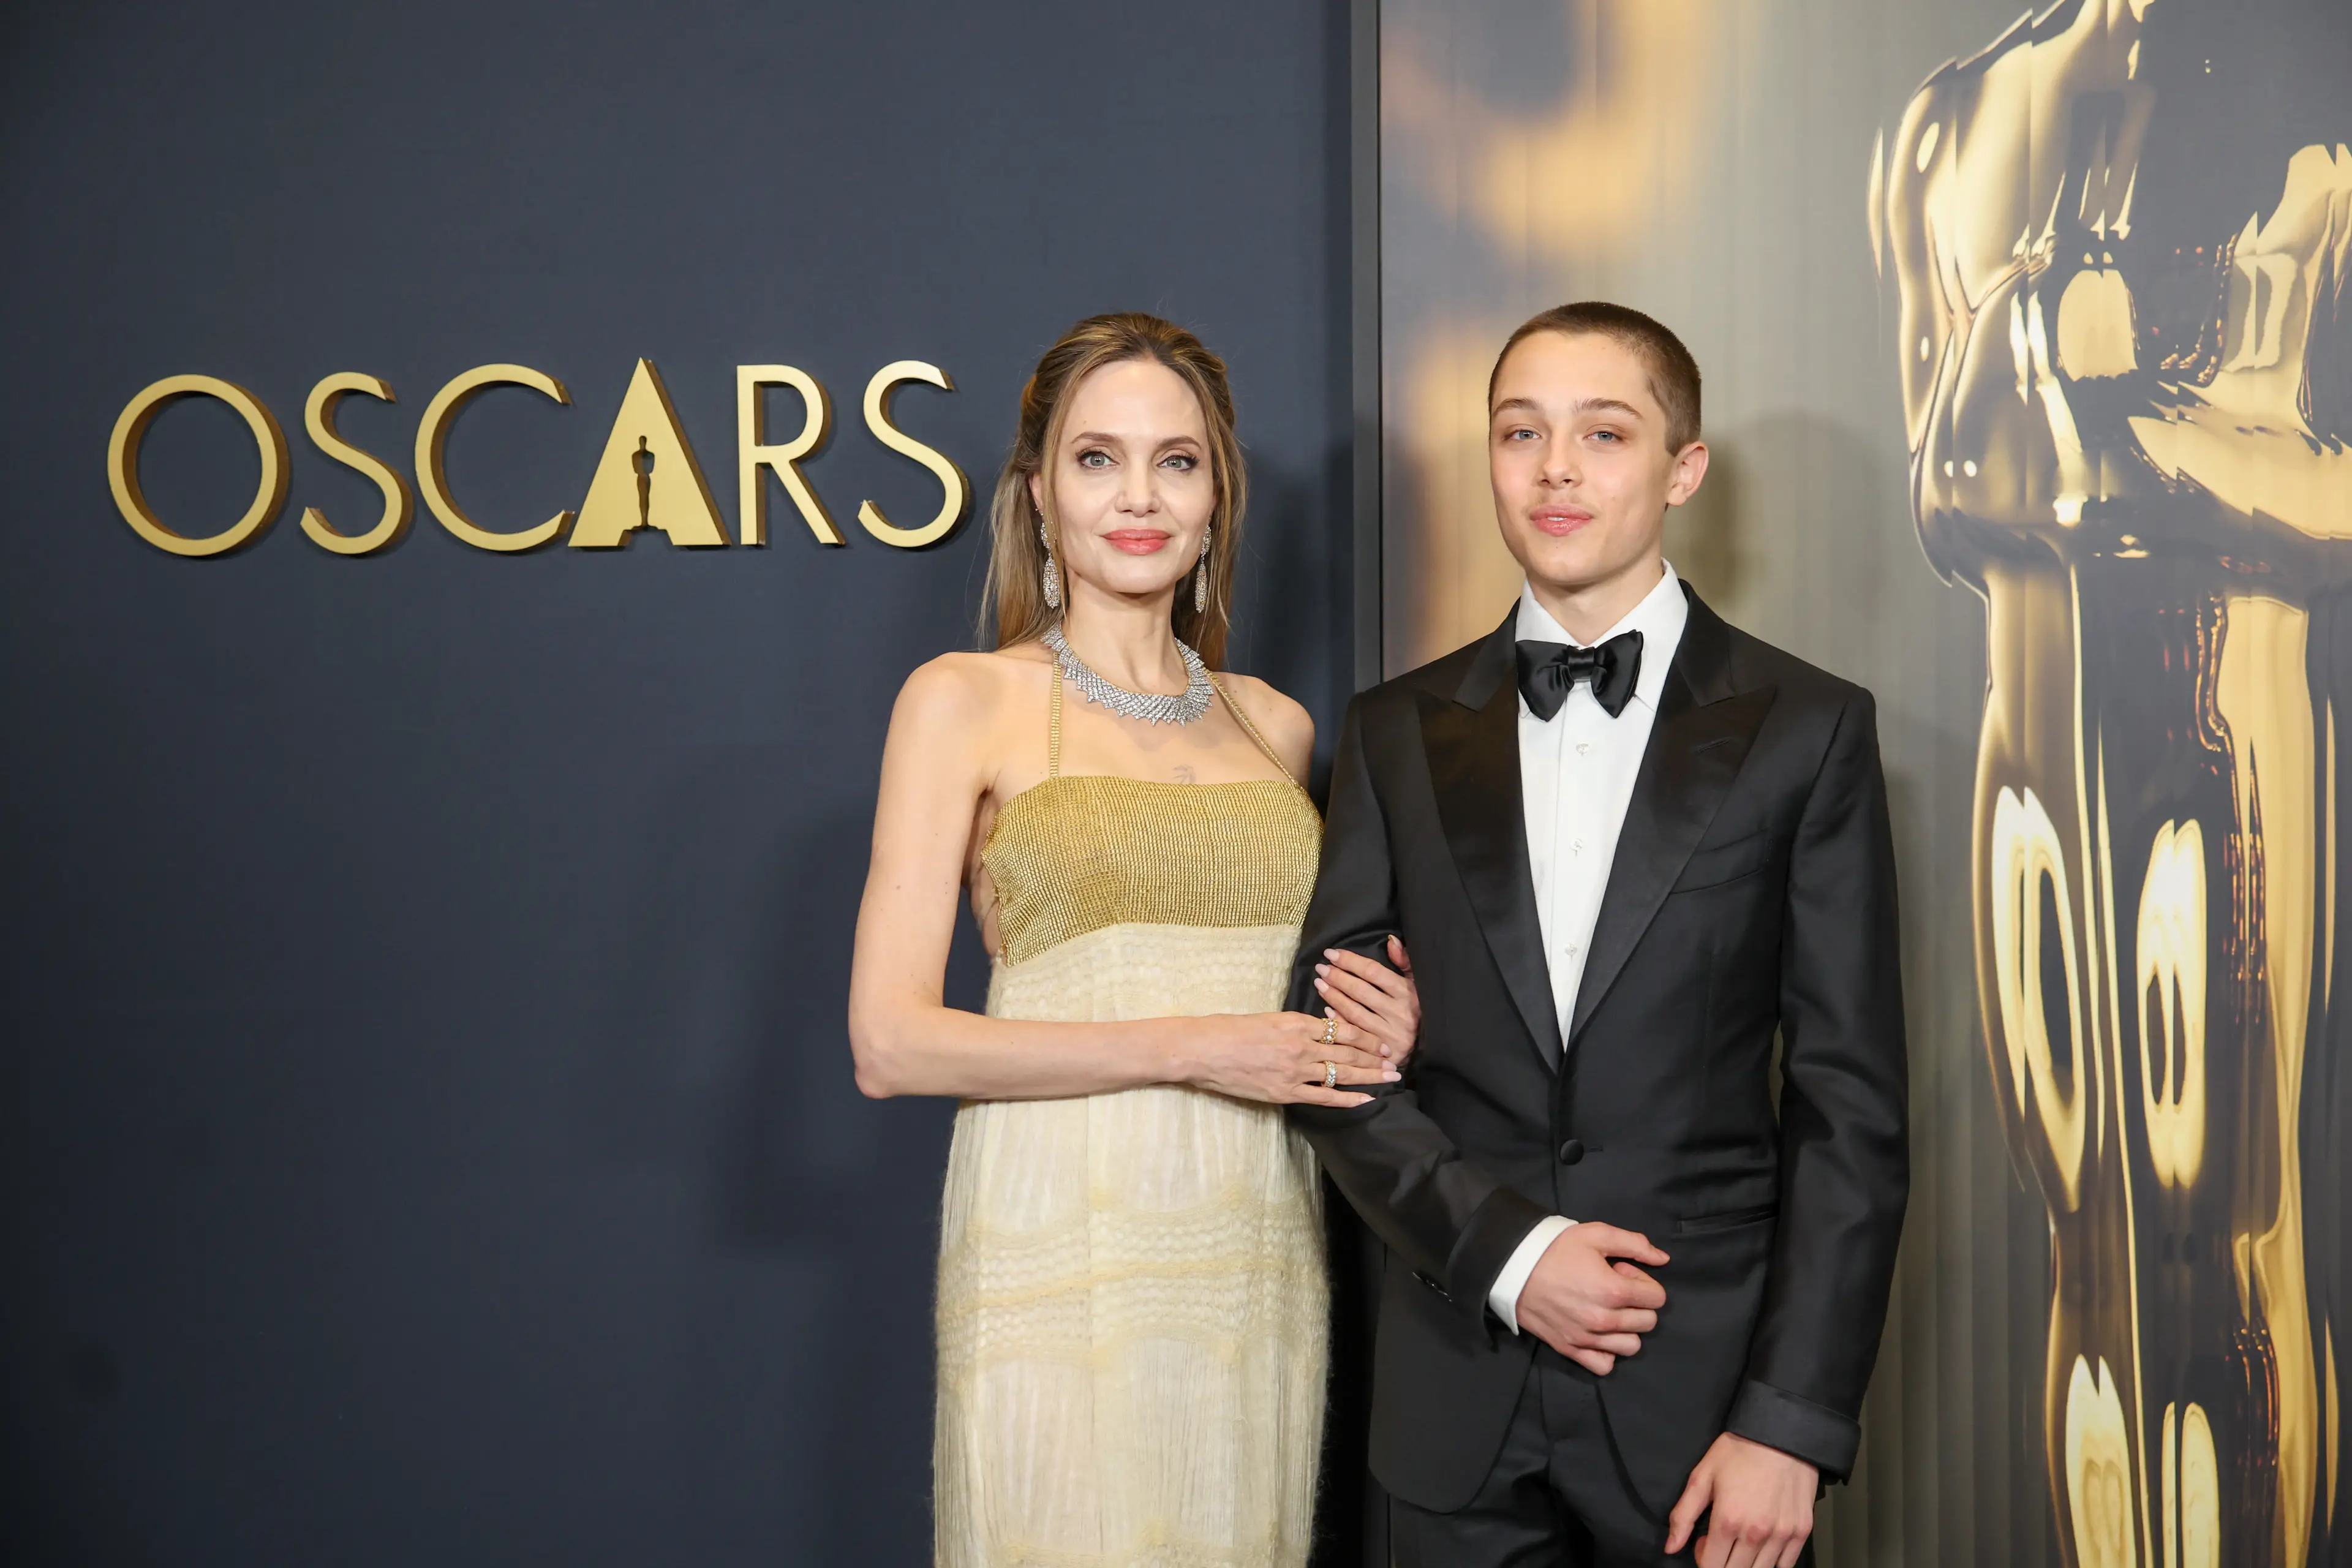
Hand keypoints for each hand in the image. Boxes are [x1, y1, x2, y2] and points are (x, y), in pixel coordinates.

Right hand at [1184, 1011, 1400, 1106]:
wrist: (1203, 1050)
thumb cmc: (1228, 1030)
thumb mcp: (1266, 1018)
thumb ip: (1293, 1025)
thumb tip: (1314, 1030)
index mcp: (1296, 1022)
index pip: (1341, 1028)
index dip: (1366, 1035)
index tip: (1382, 1039)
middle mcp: (1301, 1045)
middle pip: (1348, 1050)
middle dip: (1376, 1056)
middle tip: (1397, 1059)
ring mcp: (1294, 1070)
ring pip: (1341, 1072)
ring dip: (1369, 1075)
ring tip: (1390, 1078)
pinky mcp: (1284, 1092)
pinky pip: (1323, 1097)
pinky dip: (1347, 1099)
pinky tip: (1366, 1100)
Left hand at [1311, 937, 1419, 1063]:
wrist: (1429, 1046)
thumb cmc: (1418, 1009)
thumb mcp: (1417, 983)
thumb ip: (1404, 961)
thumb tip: (1390, 940)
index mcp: (1408, 994)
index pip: (1373, 972)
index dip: (1350, 961)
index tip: (1331, 953)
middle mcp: (1400, 1014)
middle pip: (1361, 991)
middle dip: (1337, 977)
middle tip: (1320, 968)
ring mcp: (1390, 1035)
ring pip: (1354, 1013)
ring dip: (1334, 997)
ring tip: (1319, 984)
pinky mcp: (1382, 1054)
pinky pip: (1354, 1034)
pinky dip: (1339, 1021)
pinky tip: (1326, 1010)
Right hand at [1511, 1223, 1667, 1374]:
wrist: (1514, 1268)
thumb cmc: (1556, 1249)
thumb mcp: (1596, 1235)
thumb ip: (1635, 1244)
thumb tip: (1663, 1259)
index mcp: (1614, 1290)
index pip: (1657, 1298)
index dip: (1642, 1281)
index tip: (1621, 1272)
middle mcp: (1604, 1320)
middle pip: (1648, 1322)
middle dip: (1637, 1303)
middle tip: (1612, 1288)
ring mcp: (1587, 1338)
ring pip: (1632, 1346)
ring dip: (1626, 1329)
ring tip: (1607, 1311)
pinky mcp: (1570, 1350)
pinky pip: (1605, 1365)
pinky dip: (1607, 1352)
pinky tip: (1599, 1334)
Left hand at [1665, 1433, 1817, 1567]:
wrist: (1780, 1433)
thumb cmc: (1739, 1452)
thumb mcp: (1702, 1476)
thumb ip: (1683, 1515)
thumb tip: (1671, 1547)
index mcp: (1728, 1521)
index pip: (1711, 1567)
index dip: (1702, 1558)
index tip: (1703, 1542)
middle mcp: (1756, 1534)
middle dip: (1722, 1562)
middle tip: (1721, 1540)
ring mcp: (1781, 1535)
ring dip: (1746, 1564)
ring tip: (1742, 1541)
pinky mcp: (1801, 1532)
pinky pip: (1786, 1565)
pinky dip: (1772, 1562)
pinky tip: (1764, 1544)